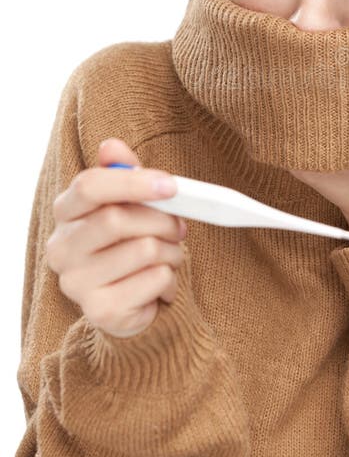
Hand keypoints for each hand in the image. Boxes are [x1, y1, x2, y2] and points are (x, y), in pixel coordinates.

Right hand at [46, 138, 185, 337]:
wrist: (132, 301)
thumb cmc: (131, 242)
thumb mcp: (130, 203)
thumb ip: (124, 173)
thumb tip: (111, 145)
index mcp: (65, 212)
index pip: (89, 186)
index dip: (133, 182)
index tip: (171, 185)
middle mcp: (61, 248)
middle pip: (116, 219)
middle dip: (160, 220)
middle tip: (179, 227)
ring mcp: (76, 283)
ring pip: (143, 249)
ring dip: (171, 251)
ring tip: (169, 257)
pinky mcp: (100, 311)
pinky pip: (154, 279)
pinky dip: (170, 279)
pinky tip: (160, 284)